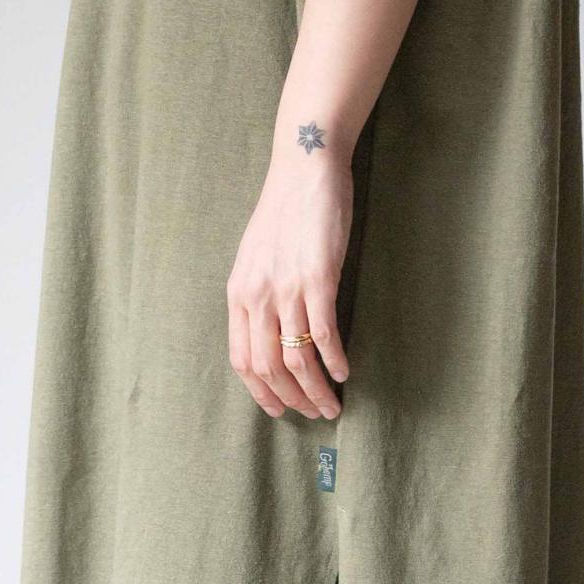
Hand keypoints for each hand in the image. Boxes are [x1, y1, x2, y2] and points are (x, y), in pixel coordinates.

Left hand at [227, 144, 351, 419]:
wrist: (304, 170)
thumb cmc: (285, 211)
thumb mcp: (257, 257)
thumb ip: (259, 293)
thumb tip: (271, 331)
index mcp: (239, 293)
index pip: (243, 360)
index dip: (262, 392)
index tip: (281, 409)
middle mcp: (257, 295)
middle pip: (269, 367)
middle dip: (293, 399)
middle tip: (314, 413)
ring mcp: (287, 288)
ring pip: (297, 357)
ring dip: (316, 389)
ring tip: (333, 404)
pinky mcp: (318, 277)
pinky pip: (323, 332)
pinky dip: (333, 360)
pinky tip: (344, 373)